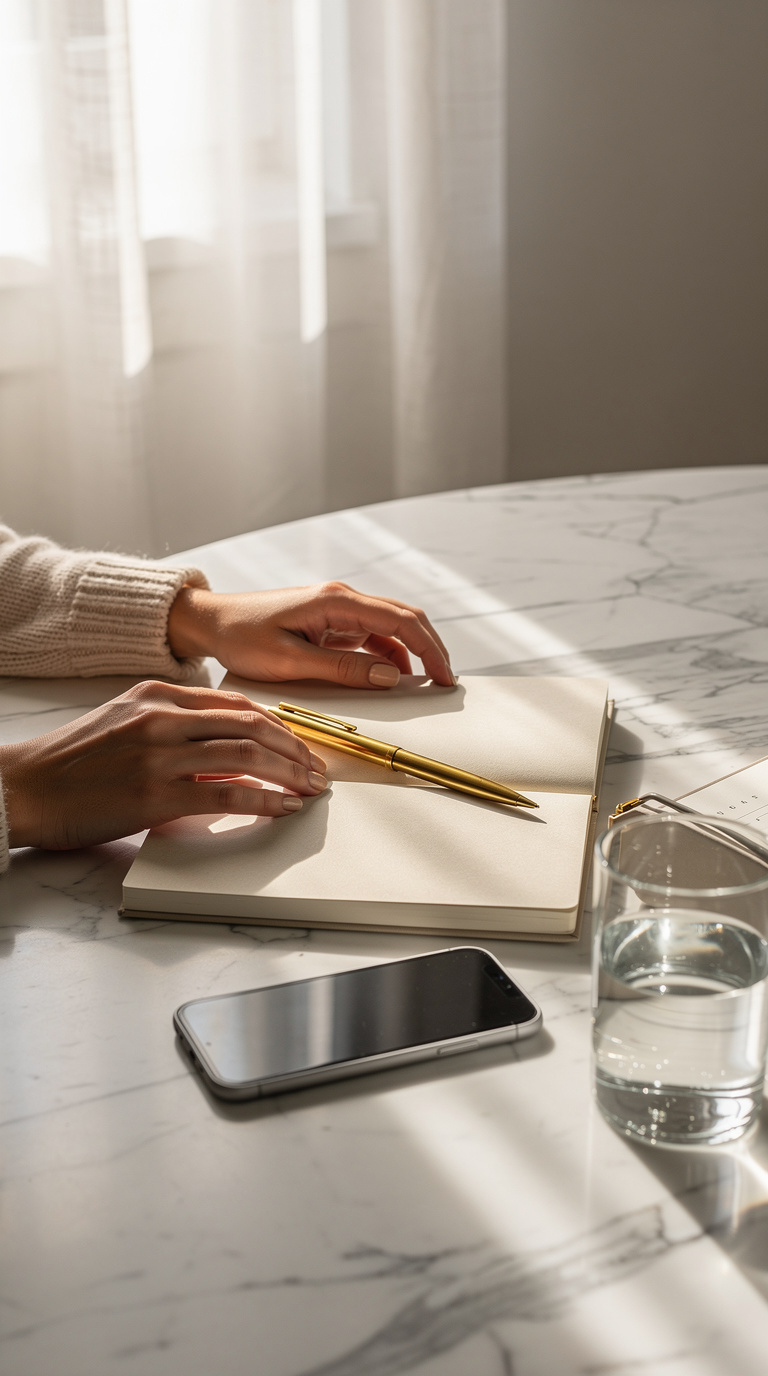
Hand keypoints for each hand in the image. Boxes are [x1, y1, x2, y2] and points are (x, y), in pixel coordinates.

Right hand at [0, 681, 327, 851]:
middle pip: (250, 724)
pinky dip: (263, 800)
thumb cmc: (71, 765)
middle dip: (293, 748)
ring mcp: (160, 752)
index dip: (277, 724)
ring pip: (247, 753)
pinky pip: (227, 792)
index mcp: (157, 695)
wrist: (25, 788)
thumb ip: (173, 729)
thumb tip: (225, 753)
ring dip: (288, 772)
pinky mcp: (155, 792)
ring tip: (309, 788)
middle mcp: (162, 716)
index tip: (299, 743)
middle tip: (316, 769)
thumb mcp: (124, 725)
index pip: (236, 702)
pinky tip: (282, 808)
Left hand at [167, 582, 455, 688]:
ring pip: (390, 628)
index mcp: (335, 601)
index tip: (444, 677)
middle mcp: (342, 599)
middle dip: (430, 649)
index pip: (400, 621)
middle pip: (404, 619)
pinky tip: (391, 679)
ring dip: (411, 653)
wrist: (211, 622)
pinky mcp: (330, 622)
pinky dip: (387, 656)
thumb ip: (342, 669)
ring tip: (425, 685)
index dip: (429, 649)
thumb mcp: (290, 661)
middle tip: (446, 682)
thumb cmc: (241, 637)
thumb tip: (391, 677)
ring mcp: (337, 610)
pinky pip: (370, 637)